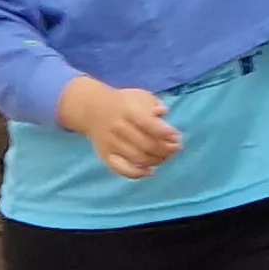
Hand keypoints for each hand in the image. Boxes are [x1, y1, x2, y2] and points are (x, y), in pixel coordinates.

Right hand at [57, 79, 181, 179]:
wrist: (92, 109)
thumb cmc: (122, 102)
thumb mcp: (138, 96)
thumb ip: (153, 103)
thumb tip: (163, 113)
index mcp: (128, 111)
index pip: (148, 124)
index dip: (165, 133)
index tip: (177, 136)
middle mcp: (118, 128)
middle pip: (145, 144)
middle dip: (165, 149)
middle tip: (176, 148)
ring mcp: (111, 144)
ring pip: (137, 158)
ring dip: (156, 161)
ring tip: (166, 157)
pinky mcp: (106, 156)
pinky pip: (121, 169)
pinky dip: (137, 174)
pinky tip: (149, 172)